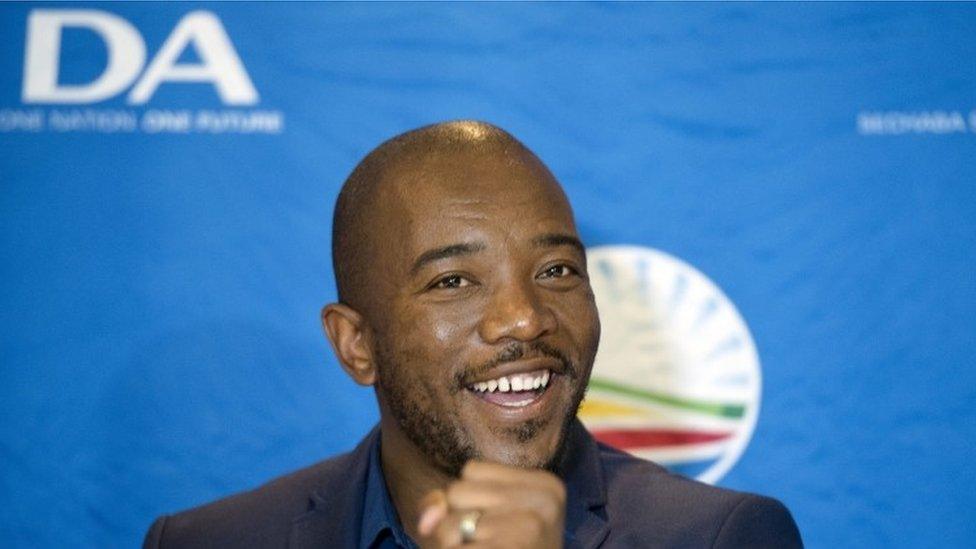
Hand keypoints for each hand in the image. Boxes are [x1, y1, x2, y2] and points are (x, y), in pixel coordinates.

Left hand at [416, 461, 565, 547]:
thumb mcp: (492, 518)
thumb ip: (449, 503)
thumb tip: (427, 521)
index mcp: (547, 485)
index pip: (472, 470)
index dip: (472, 501)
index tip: (500, 525)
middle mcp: (542, 503)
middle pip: (457, 491)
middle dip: (459, 522)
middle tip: (491, 545)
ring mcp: (526, 530)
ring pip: (447, 522)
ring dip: (453, 545)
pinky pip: (452, 548)